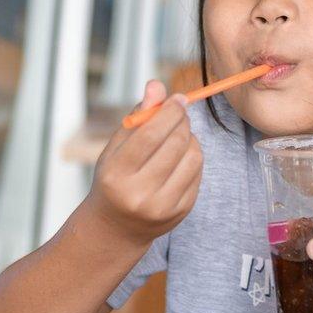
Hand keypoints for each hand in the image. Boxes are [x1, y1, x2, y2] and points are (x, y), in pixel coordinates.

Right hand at [86, 80, 202, 245]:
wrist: (116, 228)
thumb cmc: (114, 178)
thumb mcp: (116, 147)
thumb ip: (138, 116)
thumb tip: (157, 85)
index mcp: (117, 174)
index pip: (150, 134)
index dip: (169, 111)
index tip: (178, 98)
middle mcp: (139, 193)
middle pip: (174, 144)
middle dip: (182, 121)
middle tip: (179, 113)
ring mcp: (162, 207)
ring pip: (192, 157)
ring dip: (190, 138)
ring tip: (178, 136)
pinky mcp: (181, 212)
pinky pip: (198, 173)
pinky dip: (193, 157)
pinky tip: (180, 157)